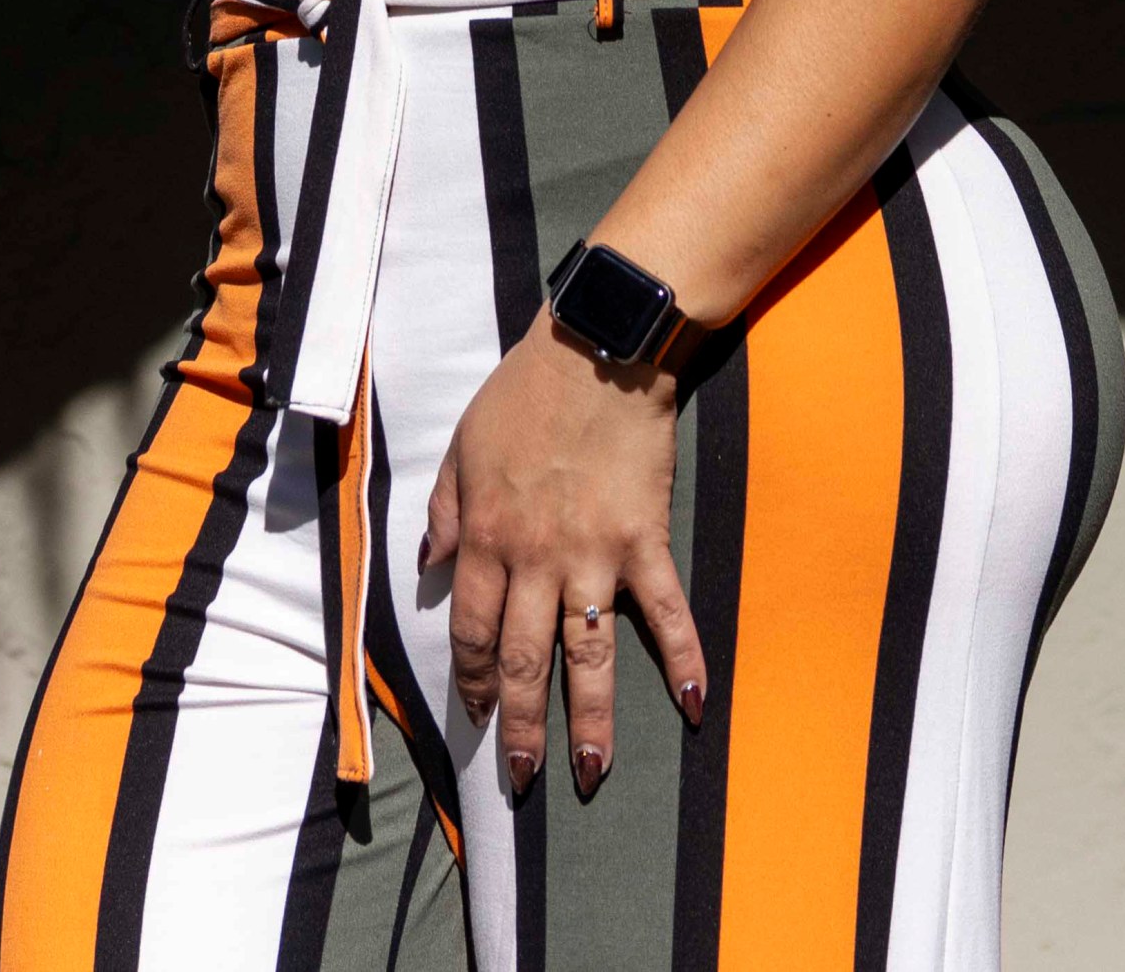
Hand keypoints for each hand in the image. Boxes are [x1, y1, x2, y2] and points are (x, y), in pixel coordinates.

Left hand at [419, 311, 707, 802]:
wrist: (595, 349)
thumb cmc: (524, 393)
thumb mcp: (462, 444)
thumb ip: (444, 509)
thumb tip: (430, 565)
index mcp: (486, 534)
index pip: (470, 628)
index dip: (472, 678)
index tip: (478, 713)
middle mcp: (535, 557)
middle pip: (523, 659)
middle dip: (521, 725)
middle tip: (524, 775)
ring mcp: (593, 555)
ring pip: (588, 656)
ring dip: (588, 720)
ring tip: (588, 773)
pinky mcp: (643, 541)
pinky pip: (666, 612)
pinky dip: (684, 660)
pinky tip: (694, 708)